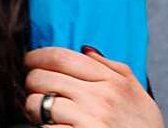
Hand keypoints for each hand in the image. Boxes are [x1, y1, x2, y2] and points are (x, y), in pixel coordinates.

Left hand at [24, 47, 163, 126]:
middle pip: (45, 77)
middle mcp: (99, 98)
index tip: (31, 60)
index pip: (61, 57)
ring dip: (33, 106)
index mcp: (111, 81)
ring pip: (40, 103)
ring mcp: (89, 120)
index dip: (38, 56)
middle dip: (31, 80)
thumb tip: (85, 49)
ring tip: (39, 111)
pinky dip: (43, 127)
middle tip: (33, 87)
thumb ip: (112, 67)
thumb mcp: (136, 94)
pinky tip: (51, 127)